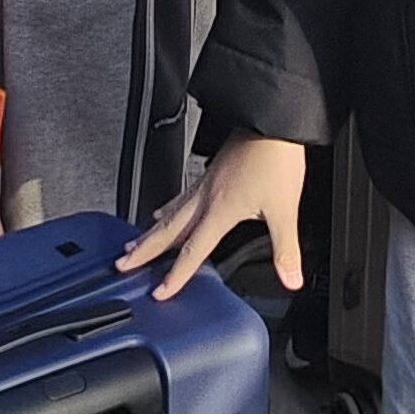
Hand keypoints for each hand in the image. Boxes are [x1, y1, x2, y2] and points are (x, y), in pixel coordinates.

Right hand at [119, 134, 308, 301]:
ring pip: (170, 212)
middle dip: (145, 250)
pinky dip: (168, 207)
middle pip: (168, 230)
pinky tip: (165, 208)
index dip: (176, 275)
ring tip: (134, 242)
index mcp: (220, 210)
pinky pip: (181, 195)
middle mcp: (206, 197)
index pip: (192, 251)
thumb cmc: (276, 159)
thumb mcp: (284, 210)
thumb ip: (286, 250)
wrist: (272, 121)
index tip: (159, 292)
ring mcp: (206, 181)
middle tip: (123, 263)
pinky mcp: (211, 170)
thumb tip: (291, 279)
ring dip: (151, 230)